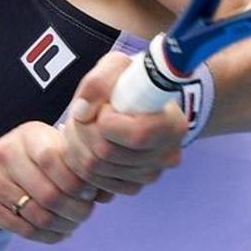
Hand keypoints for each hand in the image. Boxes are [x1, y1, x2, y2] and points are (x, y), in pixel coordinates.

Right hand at [0, 122, 98, 243]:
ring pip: (37, 214)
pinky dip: (46, 236)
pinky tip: (57, 232)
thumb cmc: (28, 161)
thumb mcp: (49, 149)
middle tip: (85, 213)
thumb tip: (108, 191)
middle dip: (75, 209)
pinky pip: (22, 228)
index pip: (55, 159)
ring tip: (72, 224)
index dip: (77, 181)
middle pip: (49, 193)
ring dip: (62, 225)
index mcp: (28, 135)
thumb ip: (77, 165)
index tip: (90, 192)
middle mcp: (6, 153)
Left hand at [61, 52, 187, 195]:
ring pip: (94, 170)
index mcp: (172, 125)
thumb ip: (99, 82)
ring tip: (83, 126)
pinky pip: (94, 183)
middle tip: (84, 114)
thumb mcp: (117, 65)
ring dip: (77, 146)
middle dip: (82, 131)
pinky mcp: (132, 185)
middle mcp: (166, 155)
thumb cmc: (132, 81)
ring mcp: (150, 174)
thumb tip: (82, 112)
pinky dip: (81, 163)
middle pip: (106, 155)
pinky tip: (86, 143)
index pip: (135, 135)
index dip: (107, 120)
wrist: (142, 99)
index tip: (105, 106)